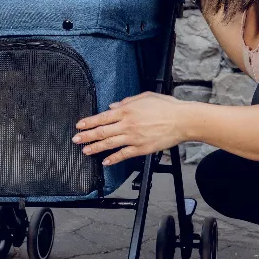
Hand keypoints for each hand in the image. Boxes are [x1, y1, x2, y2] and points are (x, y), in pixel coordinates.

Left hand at [73, 92, 190, 165]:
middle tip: (76, 140)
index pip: (103, 117)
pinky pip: (124, 154)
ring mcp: (133, 138)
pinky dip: (113, 158)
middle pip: (102, 131)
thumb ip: (127, 101)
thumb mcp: (145, 97)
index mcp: (127, 110)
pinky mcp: (141, 148)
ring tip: (85, 151)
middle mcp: (127, 124)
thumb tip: (113, 107)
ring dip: (95, 148)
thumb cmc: (166, 106)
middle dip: (87, 136)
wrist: (182, 120)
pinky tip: (105, 161)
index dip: (89, 122)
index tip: (79, 125)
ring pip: (109, 144)